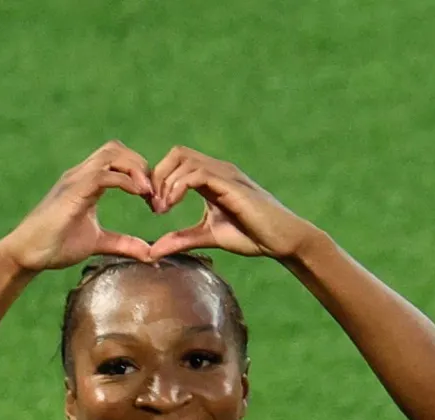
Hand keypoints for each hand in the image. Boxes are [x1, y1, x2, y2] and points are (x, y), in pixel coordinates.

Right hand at [0, 141, 154, 270]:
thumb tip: (149, 253)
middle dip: (141, 165)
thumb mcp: (98, 243)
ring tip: (149, 193)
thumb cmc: (56, 246)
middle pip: (117, 149)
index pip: (117, 158)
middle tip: (155, 193)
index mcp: (87, 182)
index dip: (140, 172)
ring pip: (111, 154)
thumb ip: (123, 243)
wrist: (28, 254)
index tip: (154, 198)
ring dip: (136, 169)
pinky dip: (126, 181)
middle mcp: (81, 174)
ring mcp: (75, 180)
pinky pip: (103, 174)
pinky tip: (139, 195)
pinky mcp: (73, 191)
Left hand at [147, 147, 318, 260]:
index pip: (177, 162)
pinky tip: (172, 205)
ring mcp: (225, 174)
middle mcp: (218, 170)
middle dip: (158, 177)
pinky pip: (197, 174)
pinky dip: (178, 187)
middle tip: (155, 206)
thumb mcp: (208, 237)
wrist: (281, 241)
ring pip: (184, 159)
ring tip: (162, 210)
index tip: (154, 207)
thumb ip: (181, 239)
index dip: (159, 179)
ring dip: (166, 183)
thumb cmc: (251, 236)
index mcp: (211, 178)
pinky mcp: (231, 184)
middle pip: (177, 154)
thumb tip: (153, 251)